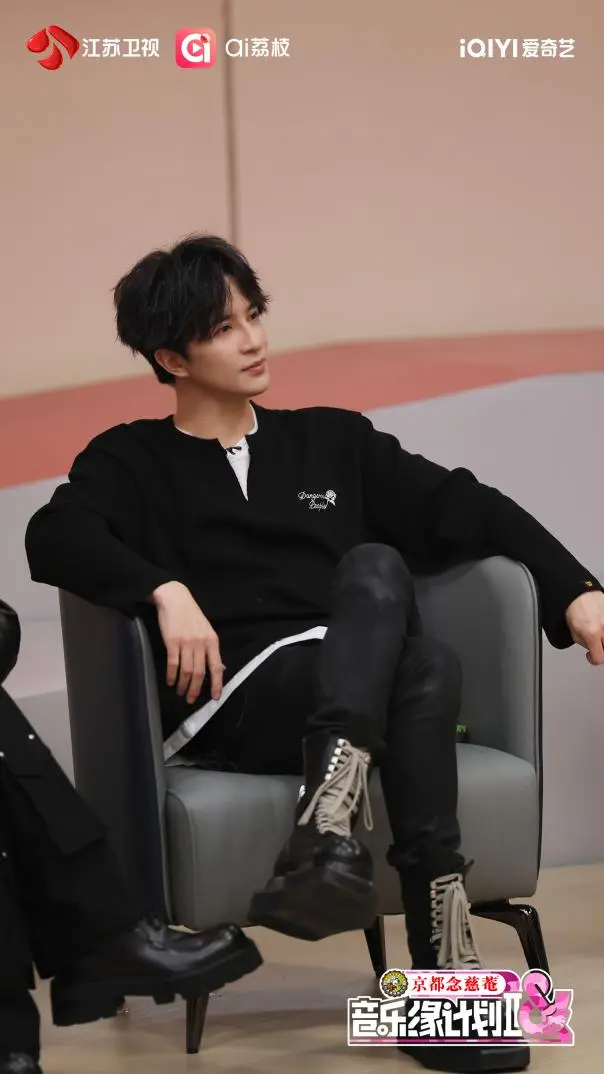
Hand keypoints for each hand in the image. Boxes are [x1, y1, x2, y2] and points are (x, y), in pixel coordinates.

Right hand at [150, 582, 223, 703]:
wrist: (175, 598)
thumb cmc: (191, 615)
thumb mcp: (207, 631)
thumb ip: (212, 650)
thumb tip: (221, 669)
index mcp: (212, 641)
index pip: (217, 667)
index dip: (217, 684)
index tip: (215, 698)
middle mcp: (201, 643)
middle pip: (200, 672)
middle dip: (195, 689)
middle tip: (190, 699)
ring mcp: (186, 642)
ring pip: (187, 671)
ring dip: (183, 684)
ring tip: (180, 692)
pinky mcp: (172, 641)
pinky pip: (173, 664)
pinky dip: (171, 676)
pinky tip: (170, 682)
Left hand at [565, 590, 603, 665]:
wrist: (580, 595)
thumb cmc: (576, 611)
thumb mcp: (575, 634)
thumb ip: (586, 645)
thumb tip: (594, 651)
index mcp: (592, 633)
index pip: (599, 658)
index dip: (593, 659)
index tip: (591, 655)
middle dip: (601, 650)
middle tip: (597, 645)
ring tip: (599, 635)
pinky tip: (601, 627)